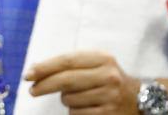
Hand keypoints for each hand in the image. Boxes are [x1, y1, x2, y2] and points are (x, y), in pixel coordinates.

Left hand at [24, 51, 140, 113]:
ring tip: (78, 96)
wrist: (139, 99)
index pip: (66, 61)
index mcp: (102, 58)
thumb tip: (36, 71)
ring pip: (69, 99)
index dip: (44, 68)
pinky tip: (84, 106)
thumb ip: (70, 64)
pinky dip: (74, 111)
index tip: (28, 74)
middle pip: (66, 80)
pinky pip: (77, 113)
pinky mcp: (108, 113)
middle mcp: (108, 76)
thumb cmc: (107, 78)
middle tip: (32, 90)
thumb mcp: (95, 64)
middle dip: (44, 85)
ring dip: (66, 100)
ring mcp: (109, 96)